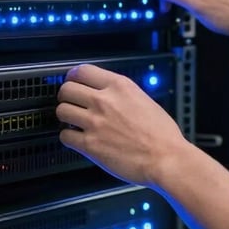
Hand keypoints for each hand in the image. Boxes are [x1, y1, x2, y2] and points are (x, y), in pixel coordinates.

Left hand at [56, 64, 188, 186]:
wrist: (166, 158)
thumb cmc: (162, 134)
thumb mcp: (144, 99)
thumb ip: (122, 94)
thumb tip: (109, 95)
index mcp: (119, 86)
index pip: (82, 71)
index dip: (73, 76)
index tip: (72, 80)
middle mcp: (104, 101)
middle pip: (67, 89)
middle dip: (66, 95)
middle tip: (71, 101)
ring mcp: (95, 123)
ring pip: (62, 110)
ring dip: (66, 116)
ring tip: (73, 120)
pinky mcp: (90, 145)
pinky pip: (65, 136)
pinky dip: (68, 137)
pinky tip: (77, 138)